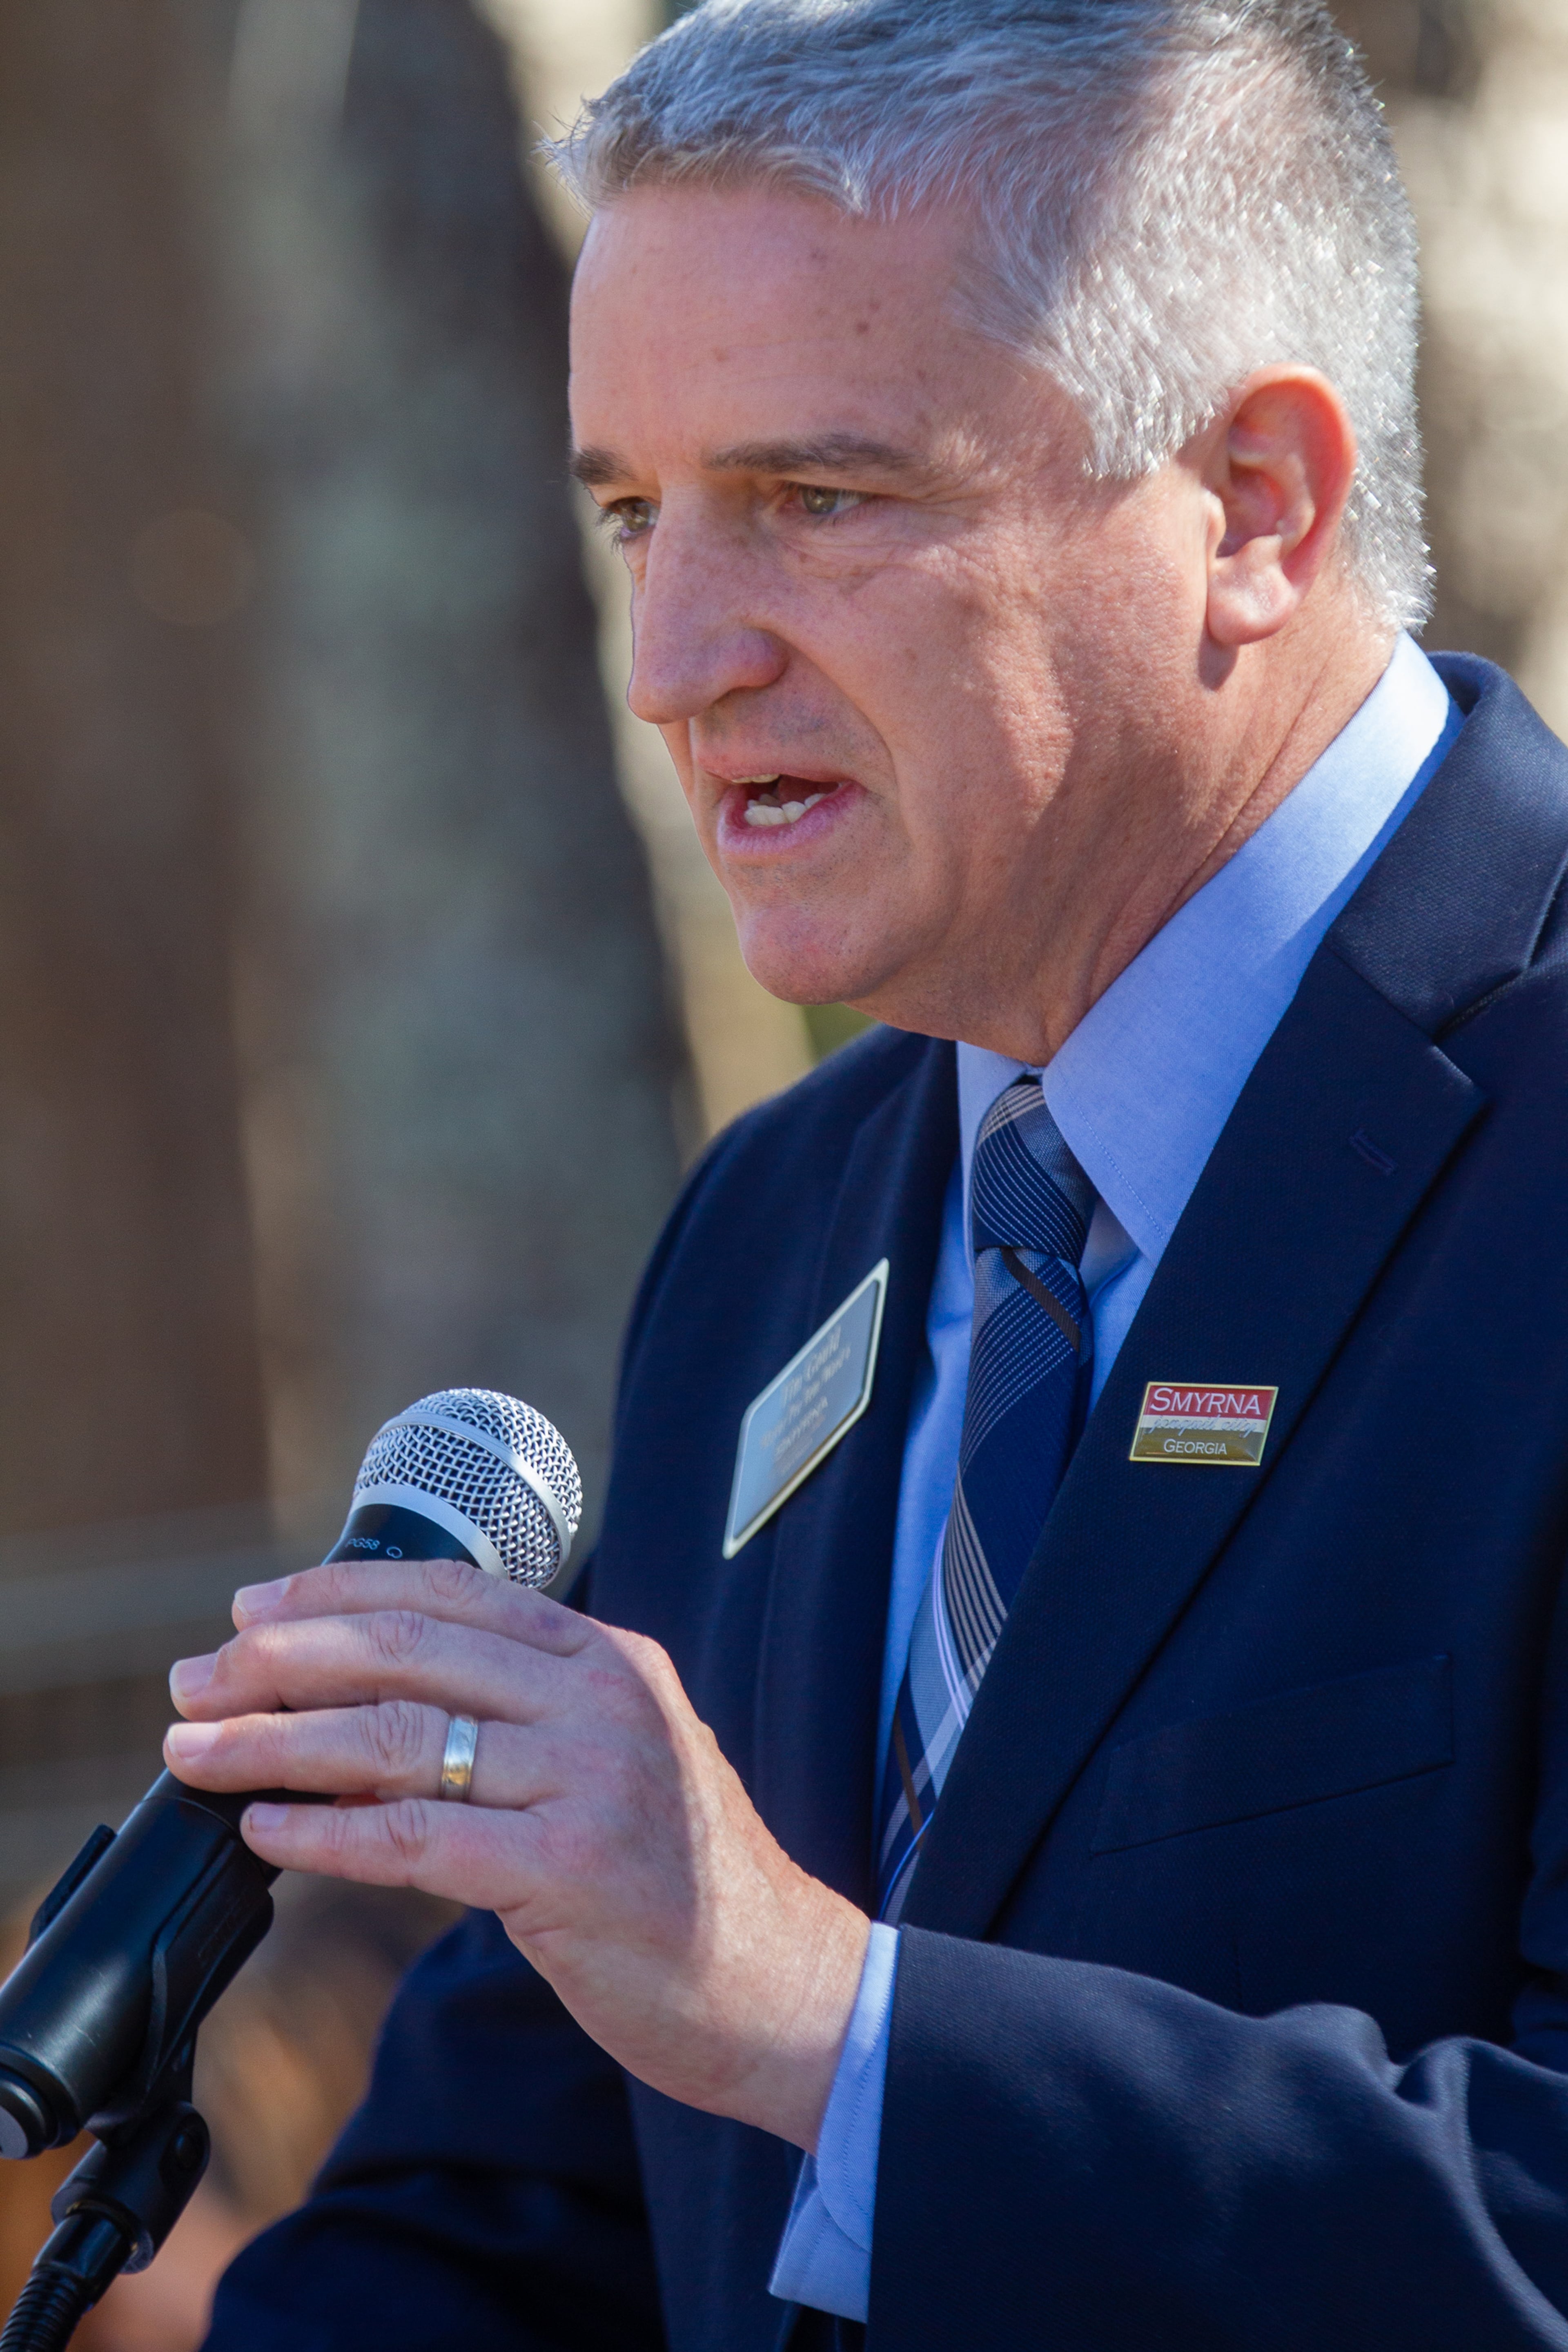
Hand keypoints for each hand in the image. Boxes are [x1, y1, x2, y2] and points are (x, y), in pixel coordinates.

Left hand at [162, 1559, 868, 2151]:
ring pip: (397, 1739)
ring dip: (275, 1743)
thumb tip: (374, 1696)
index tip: (249, 1611)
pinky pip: (417, 1838)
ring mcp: (590, 1782)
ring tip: (195, 1752)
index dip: (338, 1593)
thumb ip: (526, 1712)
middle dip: (281, 1661)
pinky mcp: (570, 1872)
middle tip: (194, 1682)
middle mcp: (602, 1700)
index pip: (453, 1594)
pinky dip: (326, 1832)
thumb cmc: (682, 1877)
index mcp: (610, 1658)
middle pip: (409, 1654)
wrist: (779, 1984)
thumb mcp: (619, 1756)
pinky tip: (263, 1832)